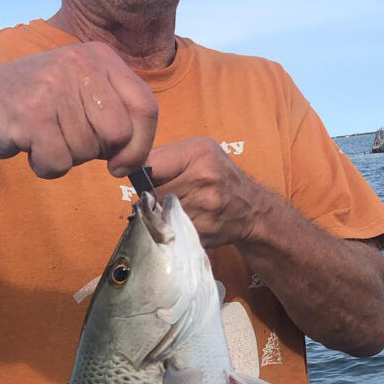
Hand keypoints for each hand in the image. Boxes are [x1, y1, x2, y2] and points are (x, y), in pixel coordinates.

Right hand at [0, 41, 157, 177]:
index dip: (140, 145)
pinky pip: (59, 162)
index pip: (145, 107)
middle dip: (98, 153)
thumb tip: (140, 157)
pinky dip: (45, 166)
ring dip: (65, 157)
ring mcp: (53, 85)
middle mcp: (78, 63)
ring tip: (41, 136)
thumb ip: (114, 113)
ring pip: (87, 150)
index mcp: (98, 55)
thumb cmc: (31, 106)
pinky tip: (29, 146)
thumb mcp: (79, 93)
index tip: (121, 162)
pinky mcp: (30, 113)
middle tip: (68, 142)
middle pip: (119, 134)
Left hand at [147, 138, 269, 247]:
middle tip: (158, 197)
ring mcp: (202, 209)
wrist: (251, 210)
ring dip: (156, 214)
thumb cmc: (220, 176)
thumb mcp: (200, 152)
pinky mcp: (200, 231)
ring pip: (158, 213)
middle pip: (152, 192)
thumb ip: (168, 156)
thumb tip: (132, 166)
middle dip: (149, 196)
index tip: (144, 180)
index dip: (142, 175)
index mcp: (199, 154)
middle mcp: (202, 180)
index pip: (149, 165)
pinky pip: (170, 230)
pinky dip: (168, 228)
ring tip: (168, 209)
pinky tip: (177, 222)